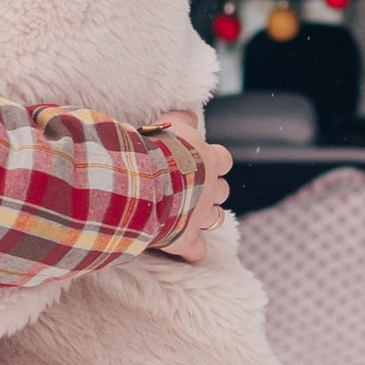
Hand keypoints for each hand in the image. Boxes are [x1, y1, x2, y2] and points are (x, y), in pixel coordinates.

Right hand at [151, 109, 230, 262]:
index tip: (203, 161)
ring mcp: (199, 215)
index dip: (215, 161)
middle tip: (193, 188)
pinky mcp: (184, 238)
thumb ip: (181, 118)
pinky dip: (191, 250)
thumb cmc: (154, 149)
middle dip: (211, 190)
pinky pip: (195, 250)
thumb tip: (190, 115)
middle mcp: (210, 188)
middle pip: (222, 190)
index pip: (224, 159)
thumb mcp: (168, 123)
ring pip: (215, 219)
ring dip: (205, 217)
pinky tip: (185, 250)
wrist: (140, 179)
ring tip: (189, 215)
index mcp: (209, 160)